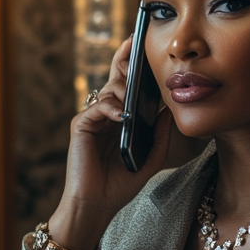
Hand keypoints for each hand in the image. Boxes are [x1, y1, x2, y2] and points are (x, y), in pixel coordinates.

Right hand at [48, 36, 170, 249]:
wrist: (97, 206)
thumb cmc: (120, 185)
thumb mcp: (149, 159)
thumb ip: (159, 136)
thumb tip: (169, 110)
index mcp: (121, 118)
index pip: (128, 85)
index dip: (134, 64)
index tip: (145, 44)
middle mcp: (106, 115)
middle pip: (115, 78)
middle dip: (126, 60)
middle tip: (137, 43)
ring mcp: (92, 119)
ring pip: (108, 90)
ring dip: (123, 88)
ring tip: (135, 89)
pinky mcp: (80, 127)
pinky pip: (96, 109)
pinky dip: (110, 110)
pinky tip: (122, 115)